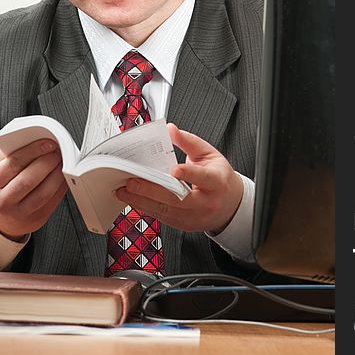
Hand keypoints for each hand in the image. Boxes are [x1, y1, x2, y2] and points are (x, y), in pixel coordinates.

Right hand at [0, 139, 68, 239]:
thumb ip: (7, 153)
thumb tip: (32, 139)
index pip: (14, 163)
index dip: (34, 150)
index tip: (48, 142)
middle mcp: (2, 201)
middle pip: (30, 179)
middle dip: (48, 161)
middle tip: (58, 151)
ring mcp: (19, 213)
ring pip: (44, 192)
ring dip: (57, 174)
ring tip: (62, 161)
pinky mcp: (36, 219)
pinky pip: (53, 201)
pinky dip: (61, 186)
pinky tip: (63, 175)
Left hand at [116, 123, 243, 233]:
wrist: (230, 205)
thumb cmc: (219, 177)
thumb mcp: (209, 154)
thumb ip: (188, 141)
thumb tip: (170, 129)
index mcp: (216, 182)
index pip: (203, 178)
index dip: (188, 174)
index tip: (173, 170)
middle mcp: (206, 202)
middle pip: (177, 199)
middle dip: (151, 190)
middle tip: (132, 181)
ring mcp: (195, 217)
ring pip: (166, 211)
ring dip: (142, 201)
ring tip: (124, 190)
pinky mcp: (184, 225)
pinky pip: (162, 216)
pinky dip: (146, 207)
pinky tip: (134, 199)